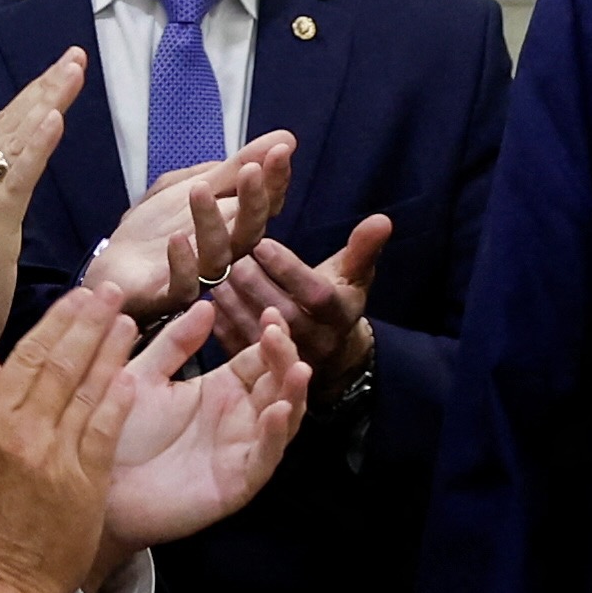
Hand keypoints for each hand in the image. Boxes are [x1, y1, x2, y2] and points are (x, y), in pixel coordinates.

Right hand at [0, 49, 88, 368]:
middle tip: (75, 56)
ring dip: (45, 101)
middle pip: (9, 124)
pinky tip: (54, 117)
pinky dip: (36, 144)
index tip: (59, 73)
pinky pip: (17, 176)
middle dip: (44, 88)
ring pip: (14, 140)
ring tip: (71, 71)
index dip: (30, 98)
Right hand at [0, 286, 146, 592]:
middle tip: (112, 292)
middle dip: (88, 323)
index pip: (27, 357)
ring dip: (109, 350)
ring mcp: (53, 454)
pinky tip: (132, 373)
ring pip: (85, 389)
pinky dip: (117, 399)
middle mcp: (21, 431)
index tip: (77, 297)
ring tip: (127, 319)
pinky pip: (103, 429)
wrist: (5, 577)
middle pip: (59, 364)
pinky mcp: (83, 480)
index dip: (56, 323)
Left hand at [80, 133, 291, 323]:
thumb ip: (234, 168)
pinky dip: (183, 263)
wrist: (112, 265)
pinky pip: (183, 287)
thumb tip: (286, 137)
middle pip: (249, 233)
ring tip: (198, 189)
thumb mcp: (194, 186)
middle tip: (251, 169)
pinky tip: (177, 239)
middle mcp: (223, 254)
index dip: (275, 180)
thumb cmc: (156, 228)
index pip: (265, 205)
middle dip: (254, 201)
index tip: (280, 150)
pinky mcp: (167, 297)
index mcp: (232, 226)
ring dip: (211, 223)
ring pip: (217, 257)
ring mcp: (197, 277)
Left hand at [97, 301, 311, 553]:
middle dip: (285, 357)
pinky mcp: (236, 484)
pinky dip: (274, 436)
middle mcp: (238, 418)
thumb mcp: (144, 377)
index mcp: (220, 389)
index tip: (271, 312)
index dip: (271, 337)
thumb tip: (206, 305)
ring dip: (293, 393)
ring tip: (297, 368)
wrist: (95, 487)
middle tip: (277, 332)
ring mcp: (241, 451)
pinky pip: (264, 459)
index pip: (260, 358)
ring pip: (283, 419)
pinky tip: (276, 411)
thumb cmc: (118, 433)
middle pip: (278, 383)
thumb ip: (174, 343)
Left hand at [210, 213, 390, 391]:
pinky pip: (241, 351)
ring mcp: (292, 361)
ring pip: (258, 333)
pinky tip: (209, 303)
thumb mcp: (353, 276)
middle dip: (254, 282)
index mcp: (341, 315)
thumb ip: (363, 248)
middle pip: (283, 313)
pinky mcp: (266, 373)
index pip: (315, 294)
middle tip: (230, 256)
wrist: (332, 355)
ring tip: (217, 275)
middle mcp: (319, 343)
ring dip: (234, 302)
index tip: (262, 243)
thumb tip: (383, 219)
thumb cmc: (337, 302)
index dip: (289, 269)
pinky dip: (223, 326)